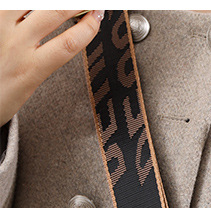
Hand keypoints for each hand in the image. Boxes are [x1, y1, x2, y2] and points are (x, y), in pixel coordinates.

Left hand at [0, 10, 102, 127]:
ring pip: (32, 2)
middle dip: (75, 3)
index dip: (88, 26)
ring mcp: (0, 27)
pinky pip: (11, 4)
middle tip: (88, 3)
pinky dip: (27, 6)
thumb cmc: (2, 92)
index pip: (69, 43)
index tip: (98, 15)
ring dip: (53, 2)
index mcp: (31, 69)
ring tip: (63, 5)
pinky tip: (38, 7)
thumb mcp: (31, 81)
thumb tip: (70, 30)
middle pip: (54, 13)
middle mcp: (16, 44)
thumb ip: (50, 55)